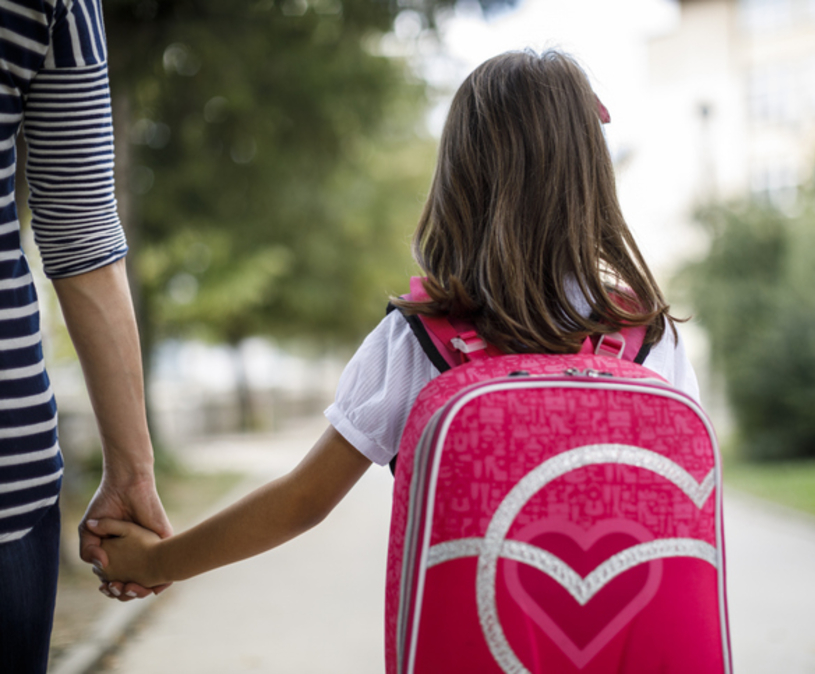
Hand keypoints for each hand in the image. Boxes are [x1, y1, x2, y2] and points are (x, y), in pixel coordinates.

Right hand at [79, 474, 172, 599]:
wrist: (125, 484)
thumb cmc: (106, 504)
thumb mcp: (89, 530)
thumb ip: (88, 549)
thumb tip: (101, 566)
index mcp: (118, 553)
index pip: (116, 579)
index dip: (110, 588)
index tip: (105, 587)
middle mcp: (135, 553)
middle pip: (133, 583)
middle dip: (124, 592)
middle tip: (116, 589)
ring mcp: (150, 547)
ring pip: (151, 580)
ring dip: (140, 591)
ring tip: (128, 588)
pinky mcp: (163, 540)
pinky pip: (168, 565)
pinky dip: (160, 581)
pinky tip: (149, 586)